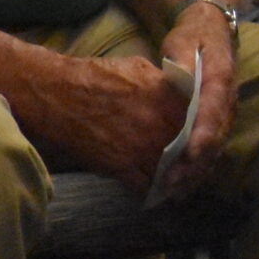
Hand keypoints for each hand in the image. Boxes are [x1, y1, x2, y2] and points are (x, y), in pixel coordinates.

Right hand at [15, 53, 189, 192]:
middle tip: (192, 168)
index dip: (201, 135)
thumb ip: (165, 84)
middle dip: (191, 160)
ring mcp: (142, 148)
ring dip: (174, 178)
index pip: (200, 124)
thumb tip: (179, 92)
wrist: (57, 94)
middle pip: (189, 151)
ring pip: (170, 172)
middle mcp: (161, 125)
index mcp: (169, 100)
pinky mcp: (121, 166)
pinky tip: (151, 189)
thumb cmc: (96, 77)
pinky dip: (149, 189)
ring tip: (176, 183)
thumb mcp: (140, 69)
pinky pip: (144, 185)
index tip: (200, 142)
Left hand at [155, 0, 239, 196]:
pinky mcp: (218, 120)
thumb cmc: (193, 36)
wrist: (212, 31)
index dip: (202, 134)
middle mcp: (227, 100)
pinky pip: (211, 146)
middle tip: (172, 184)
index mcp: (219, 79)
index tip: (189, 155)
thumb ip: (181, 57)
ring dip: (197, 170)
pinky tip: (181, 182)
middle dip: (196, 163)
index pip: (213, 110)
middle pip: (216, 136)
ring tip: (174, 191)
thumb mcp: (184, 40)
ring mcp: (226, 112)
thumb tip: (179, 76)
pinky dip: (198, 165)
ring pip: (215, 146)